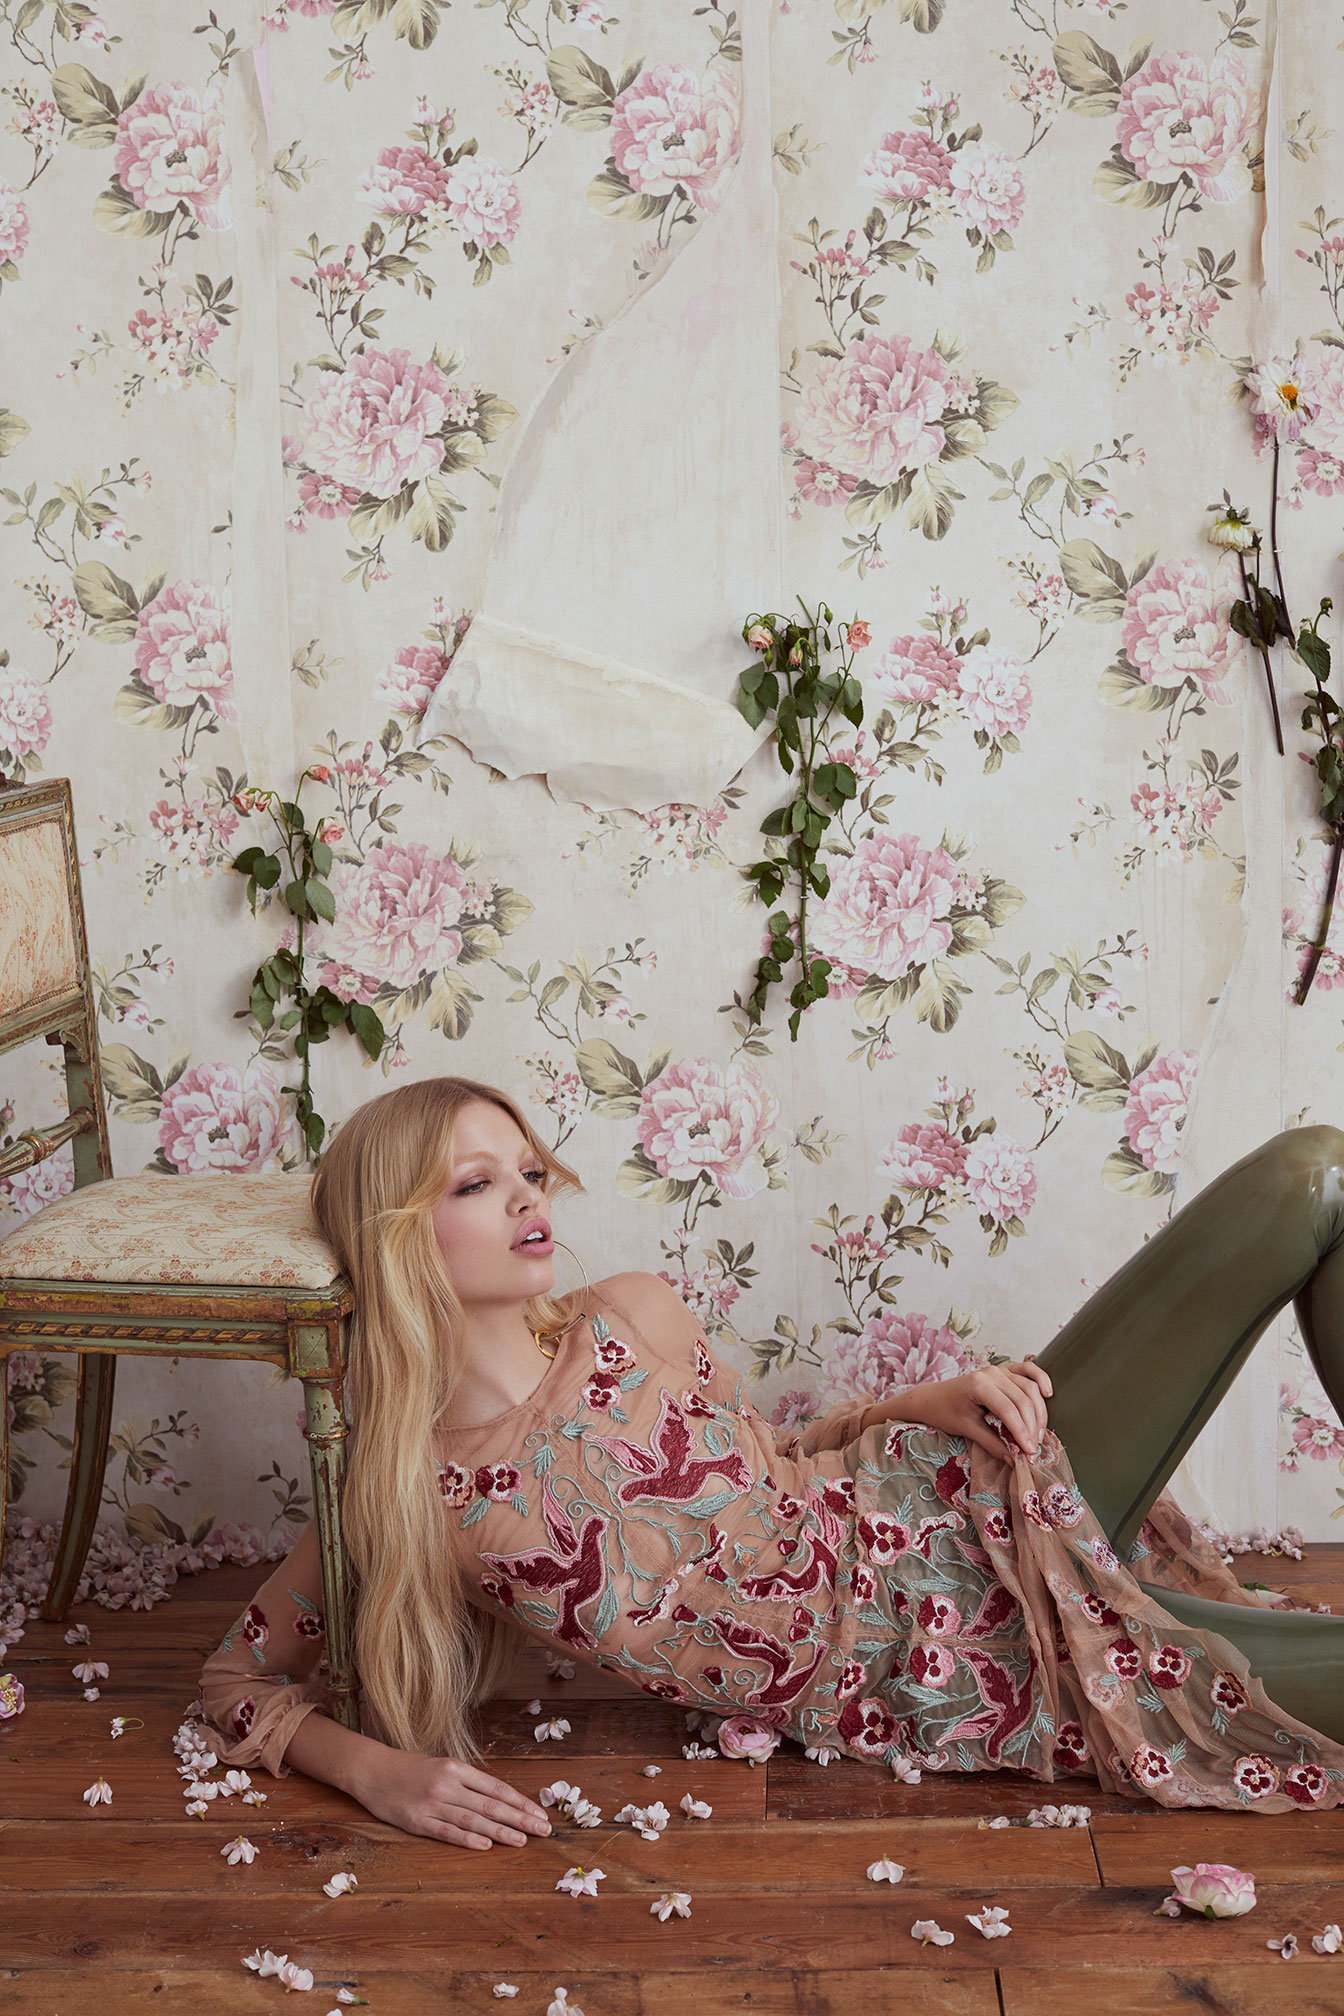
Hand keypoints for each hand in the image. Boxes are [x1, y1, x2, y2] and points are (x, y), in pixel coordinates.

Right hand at [357, 1748, 553, 1851]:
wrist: (371, 1769)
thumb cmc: (409, 1769)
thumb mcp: (441, 1767)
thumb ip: (467, 1783)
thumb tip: (499, 1801)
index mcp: (456, 1768)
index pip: (496, 1788)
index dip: (520, 1802)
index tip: (540, 1813)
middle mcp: (448, 1784)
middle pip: (491, 1805)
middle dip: (520, 1818)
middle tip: (544, 1830)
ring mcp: (432, 1803)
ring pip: (473, 1819)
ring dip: (501, 1832)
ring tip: (523, 1840)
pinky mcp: (417, 1821)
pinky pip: (447, 1832)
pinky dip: (468, 1839)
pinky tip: (485, 1846)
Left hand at [893, 1357, 1052, 1462]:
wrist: (932, 1398)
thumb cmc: (945, 1412)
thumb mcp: (967, 1429)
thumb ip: (993, 1444)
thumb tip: (1016, 1460)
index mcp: (979, 1384)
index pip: (1009, 1410)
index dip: (1021, 1433)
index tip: (1029, 1454)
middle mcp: (992, 1373)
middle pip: (1023, 1400)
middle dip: (1032, 1428)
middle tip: (1033, 1451)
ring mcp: (999, 1369)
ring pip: (1030, 1389)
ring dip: (1039, 1413)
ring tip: (1038, 1436)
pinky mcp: (1004, 1370)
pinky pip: (1028, 1370)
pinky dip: (1041, 1379)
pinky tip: (1048, 1394)